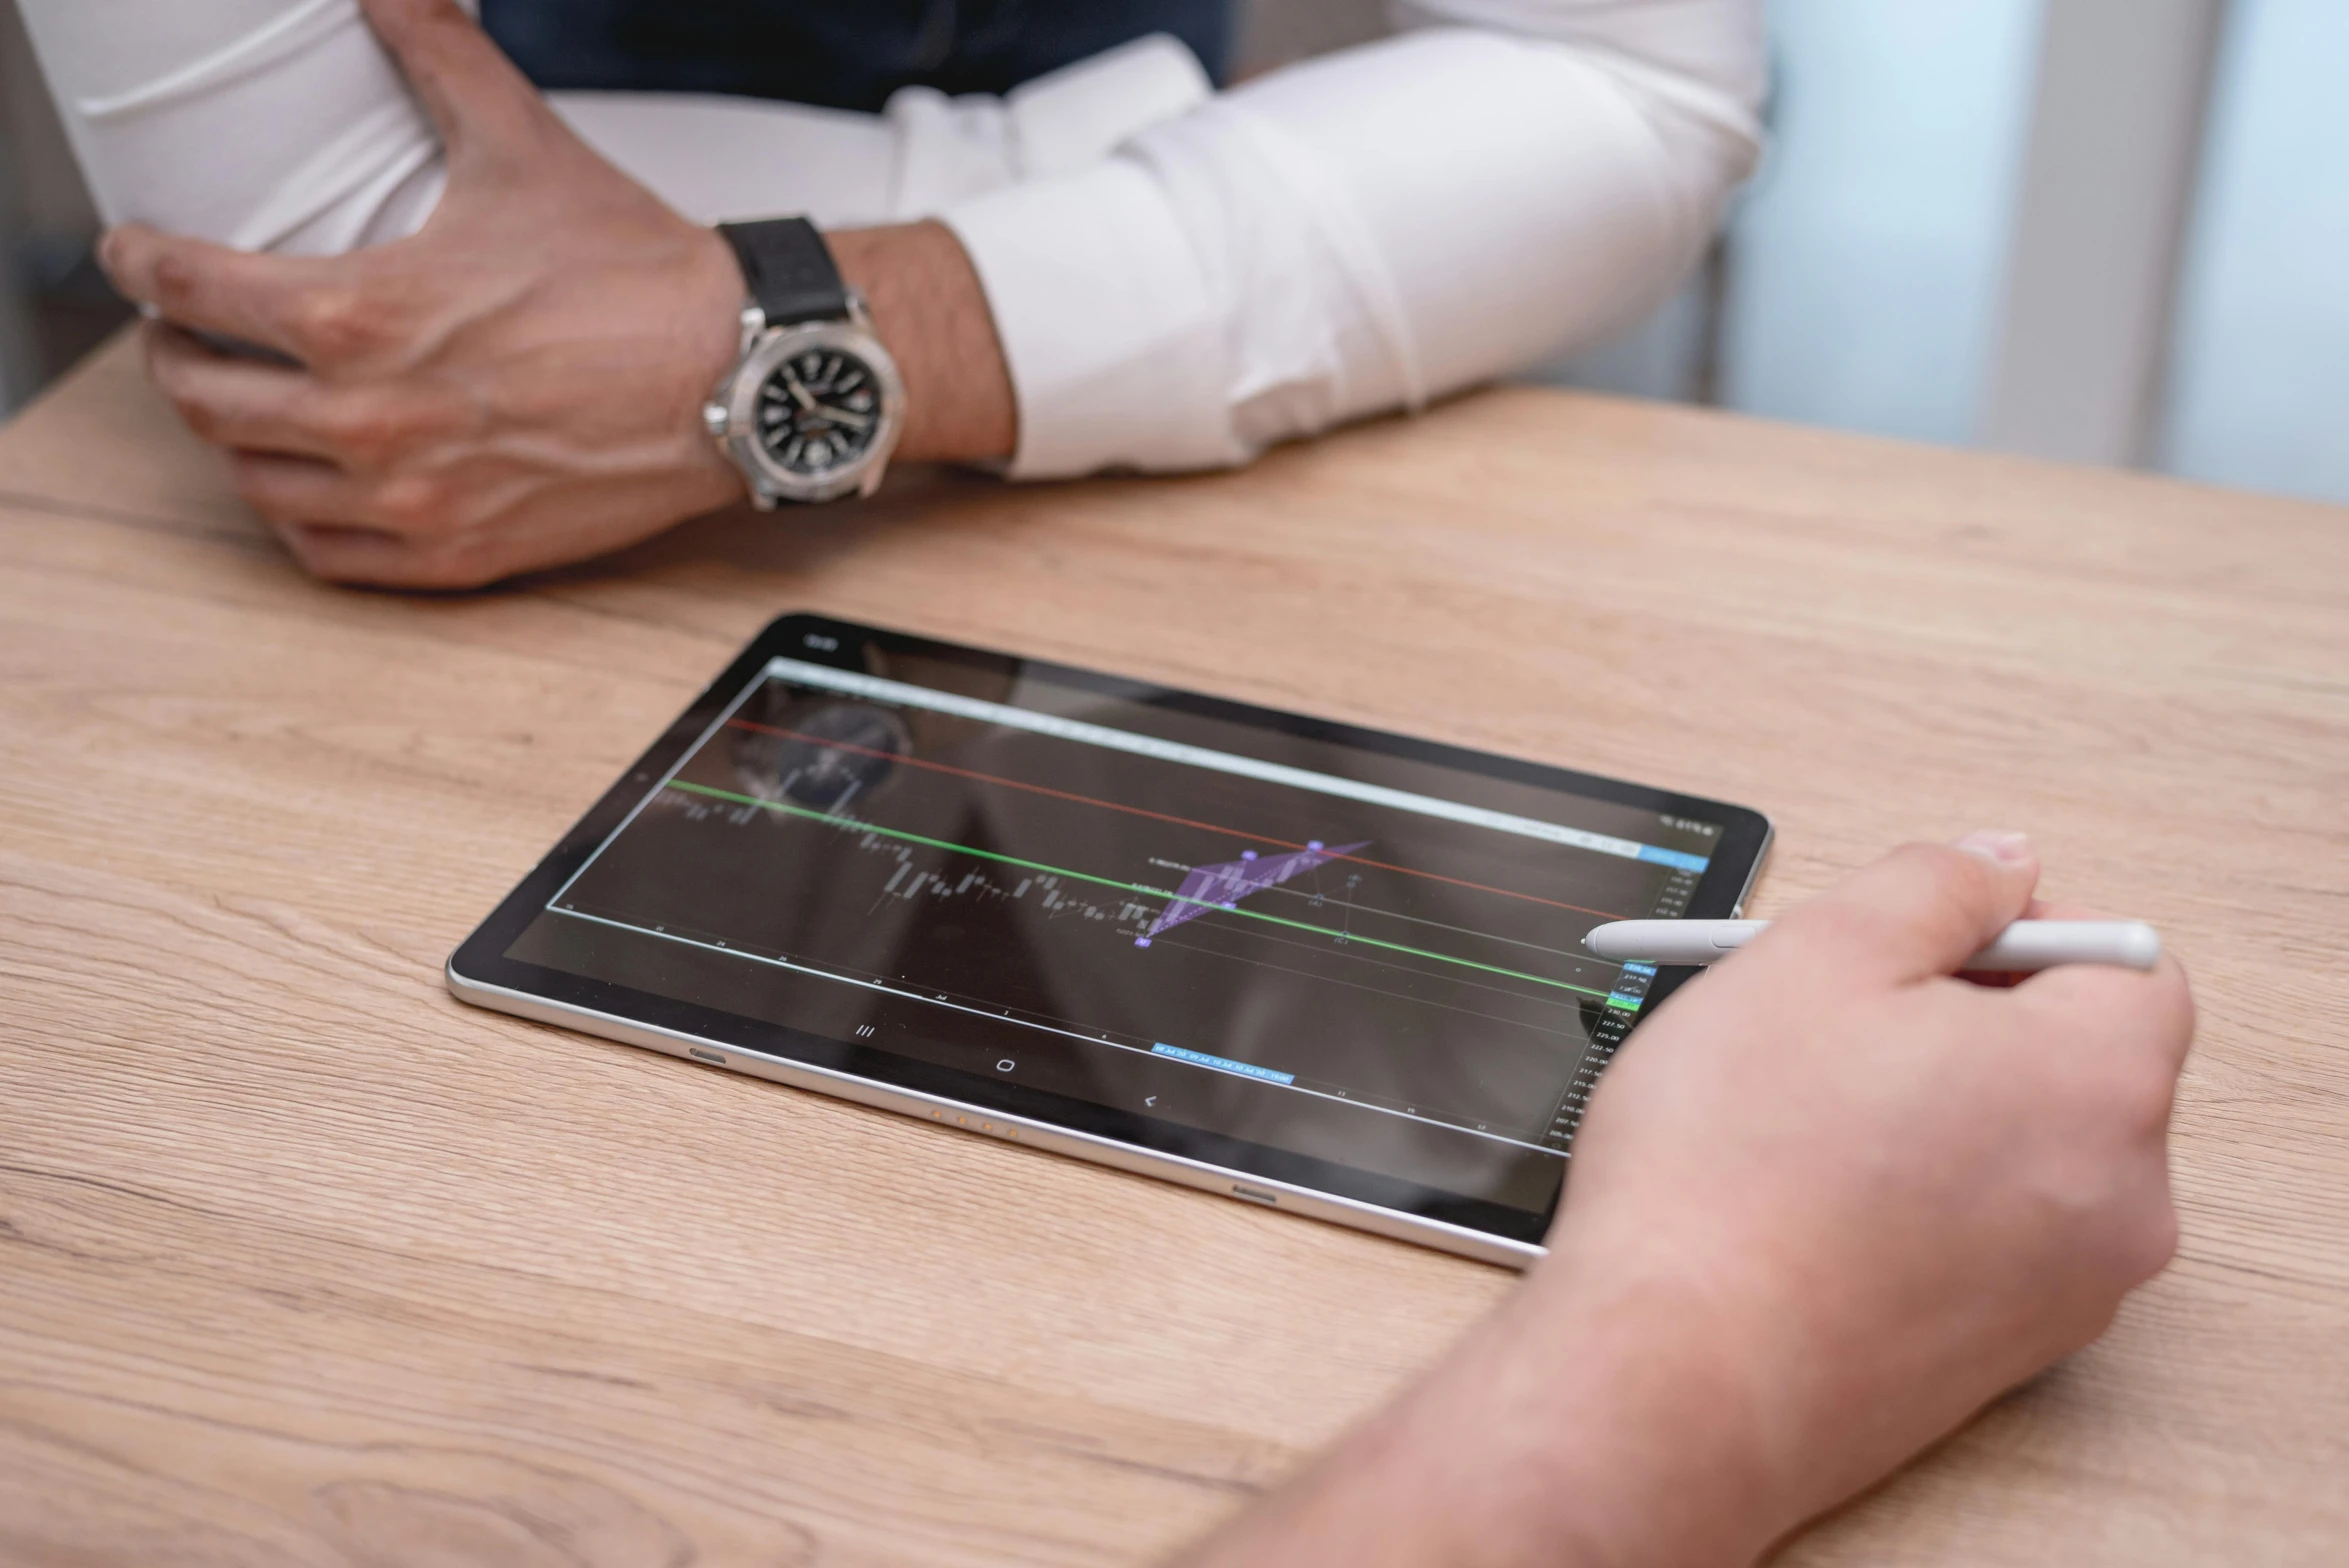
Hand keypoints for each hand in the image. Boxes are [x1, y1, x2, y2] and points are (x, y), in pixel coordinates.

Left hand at [95, 0, 748, 588]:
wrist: (738, 376)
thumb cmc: (637, 274)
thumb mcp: (520, 145)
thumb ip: (438, 52)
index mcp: (362, 314)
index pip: (189, 292)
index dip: (139, 265)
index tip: (135, 254)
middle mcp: (370, 419)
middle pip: (202, 399)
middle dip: (171, 356)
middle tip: (179, 332)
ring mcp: (411, 497)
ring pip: (254, 484)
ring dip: (229, 442)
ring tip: (240, 406)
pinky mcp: (457, 552)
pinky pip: (329, 554)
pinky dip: (297, 518)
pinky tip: (304, 484)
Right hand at [1179, 833, 2192, 1566]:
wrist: (1671, 1375)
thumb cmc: (1729, 1175)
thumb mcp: (1816, 955)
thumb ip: (1932, 884)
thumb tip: (1995, 866)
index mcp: (2097, 1083)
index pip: (2129, 964)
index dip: (2021, 930)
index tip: (1920, 940)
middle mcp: (2118, 1200)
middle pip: (2077, 1060)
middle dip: (1966, 1021)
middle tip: (1832, 1020)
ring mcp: (2065, 1294)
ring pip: (2022, 1149)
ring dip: (1932, 1110)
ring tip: (1798, 1117)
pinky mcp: (1998, 1356)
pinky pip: (1983, 1234)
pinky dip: (1914, 1198)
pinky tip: (1804, 1197)